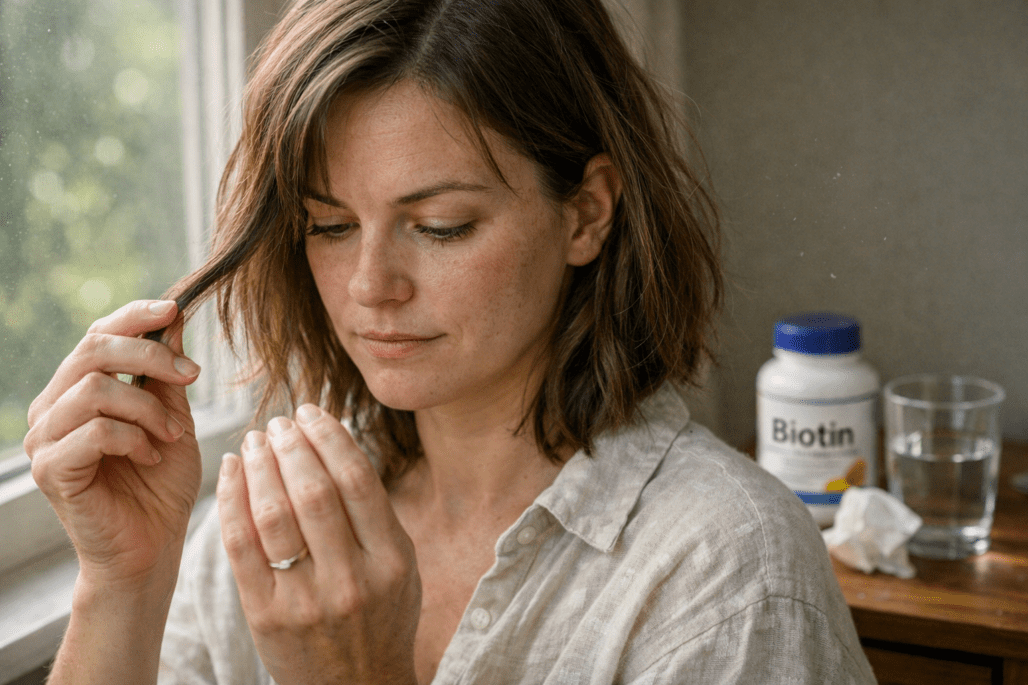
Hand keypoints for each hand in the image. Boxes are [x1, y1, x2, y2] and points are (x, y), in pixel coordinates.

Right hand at [24, 300, 202, 586]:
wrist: (153, 547)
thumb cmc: (161, 484)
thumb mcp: (173, 417)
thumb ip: (167, 372)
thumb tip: (173, 315)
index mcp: (78, 390)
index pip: (97, 334)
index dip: (135, 315)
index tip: (175, 309)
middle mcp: (53, 409)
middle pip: (92, 350)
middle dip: (149, 355)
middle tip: (191, 375)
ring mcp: (45, 440)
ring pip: (95, 389)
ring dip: (148, 408)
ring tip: (172, 435)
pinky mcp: (50, 470)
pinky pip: (96, 431)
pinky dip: (135, 439)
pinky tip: (152, 458)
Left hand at [217, 404, 420, 684]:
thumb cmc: (379, 616)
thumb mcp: (400, 567)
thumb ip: (376, 515)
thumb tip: (334, 443)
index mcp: (392, 560)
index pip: (356, 480)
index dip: (329, 437)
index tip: (311, 413)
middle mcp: (352, 580)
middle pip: (314, 491)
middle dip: (291, 445)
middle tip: (278, 422)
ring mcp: (307, 601)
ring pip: (274, 514)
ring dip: (259, 466)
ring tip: (253, 441)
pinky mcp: (266, 617)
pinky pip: (240, 546)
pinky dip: (231, 500)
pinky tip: (231, 473)